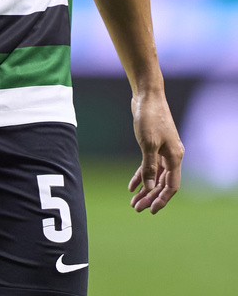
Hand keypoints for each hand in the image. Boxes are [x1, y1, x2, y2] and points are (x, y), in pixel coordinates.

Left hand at [128, 91, 183, 213]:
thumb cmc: (149, 118)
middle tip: (136, 208)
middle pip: (162, 183)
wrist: (147, 96)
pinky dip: (141, 175)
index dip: (162, 199)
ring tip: (133, 201)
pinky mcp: (154, 144)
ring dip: (145, 189)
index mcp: (175, 157)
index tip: (151, 210)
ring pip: (154, 175)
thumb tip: (149, 188)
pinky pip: (148, 165)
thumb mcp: (148, 144)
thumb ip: (149, 167)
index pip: (171, 186)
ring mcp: (163, 150)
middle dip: (150, 197)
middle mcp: (172, 155)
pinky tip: (131, 186)